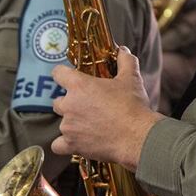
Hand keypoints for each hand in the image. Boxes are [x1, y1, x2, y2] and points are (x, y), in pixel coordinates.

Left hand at [51, 47, 162, 170]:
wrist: (137, 136)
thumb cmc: (132, 106)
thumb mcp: (131, 78)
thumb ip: (125, 61)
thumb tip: (123, 50)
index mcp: (79, 85)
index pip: (58, 73)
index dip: (63, 74)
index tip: (70, 78)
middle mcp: (69, 105)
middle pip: (57, 101)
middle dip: (69, 103)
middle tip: (87, 106)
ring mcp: (68, 126)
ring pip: (61, 123)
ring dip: (71, 123)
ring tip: (89, 126)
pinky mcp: (72, 144)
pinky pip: (57, 145)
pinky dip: (65, 144)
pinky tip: (76, 142)